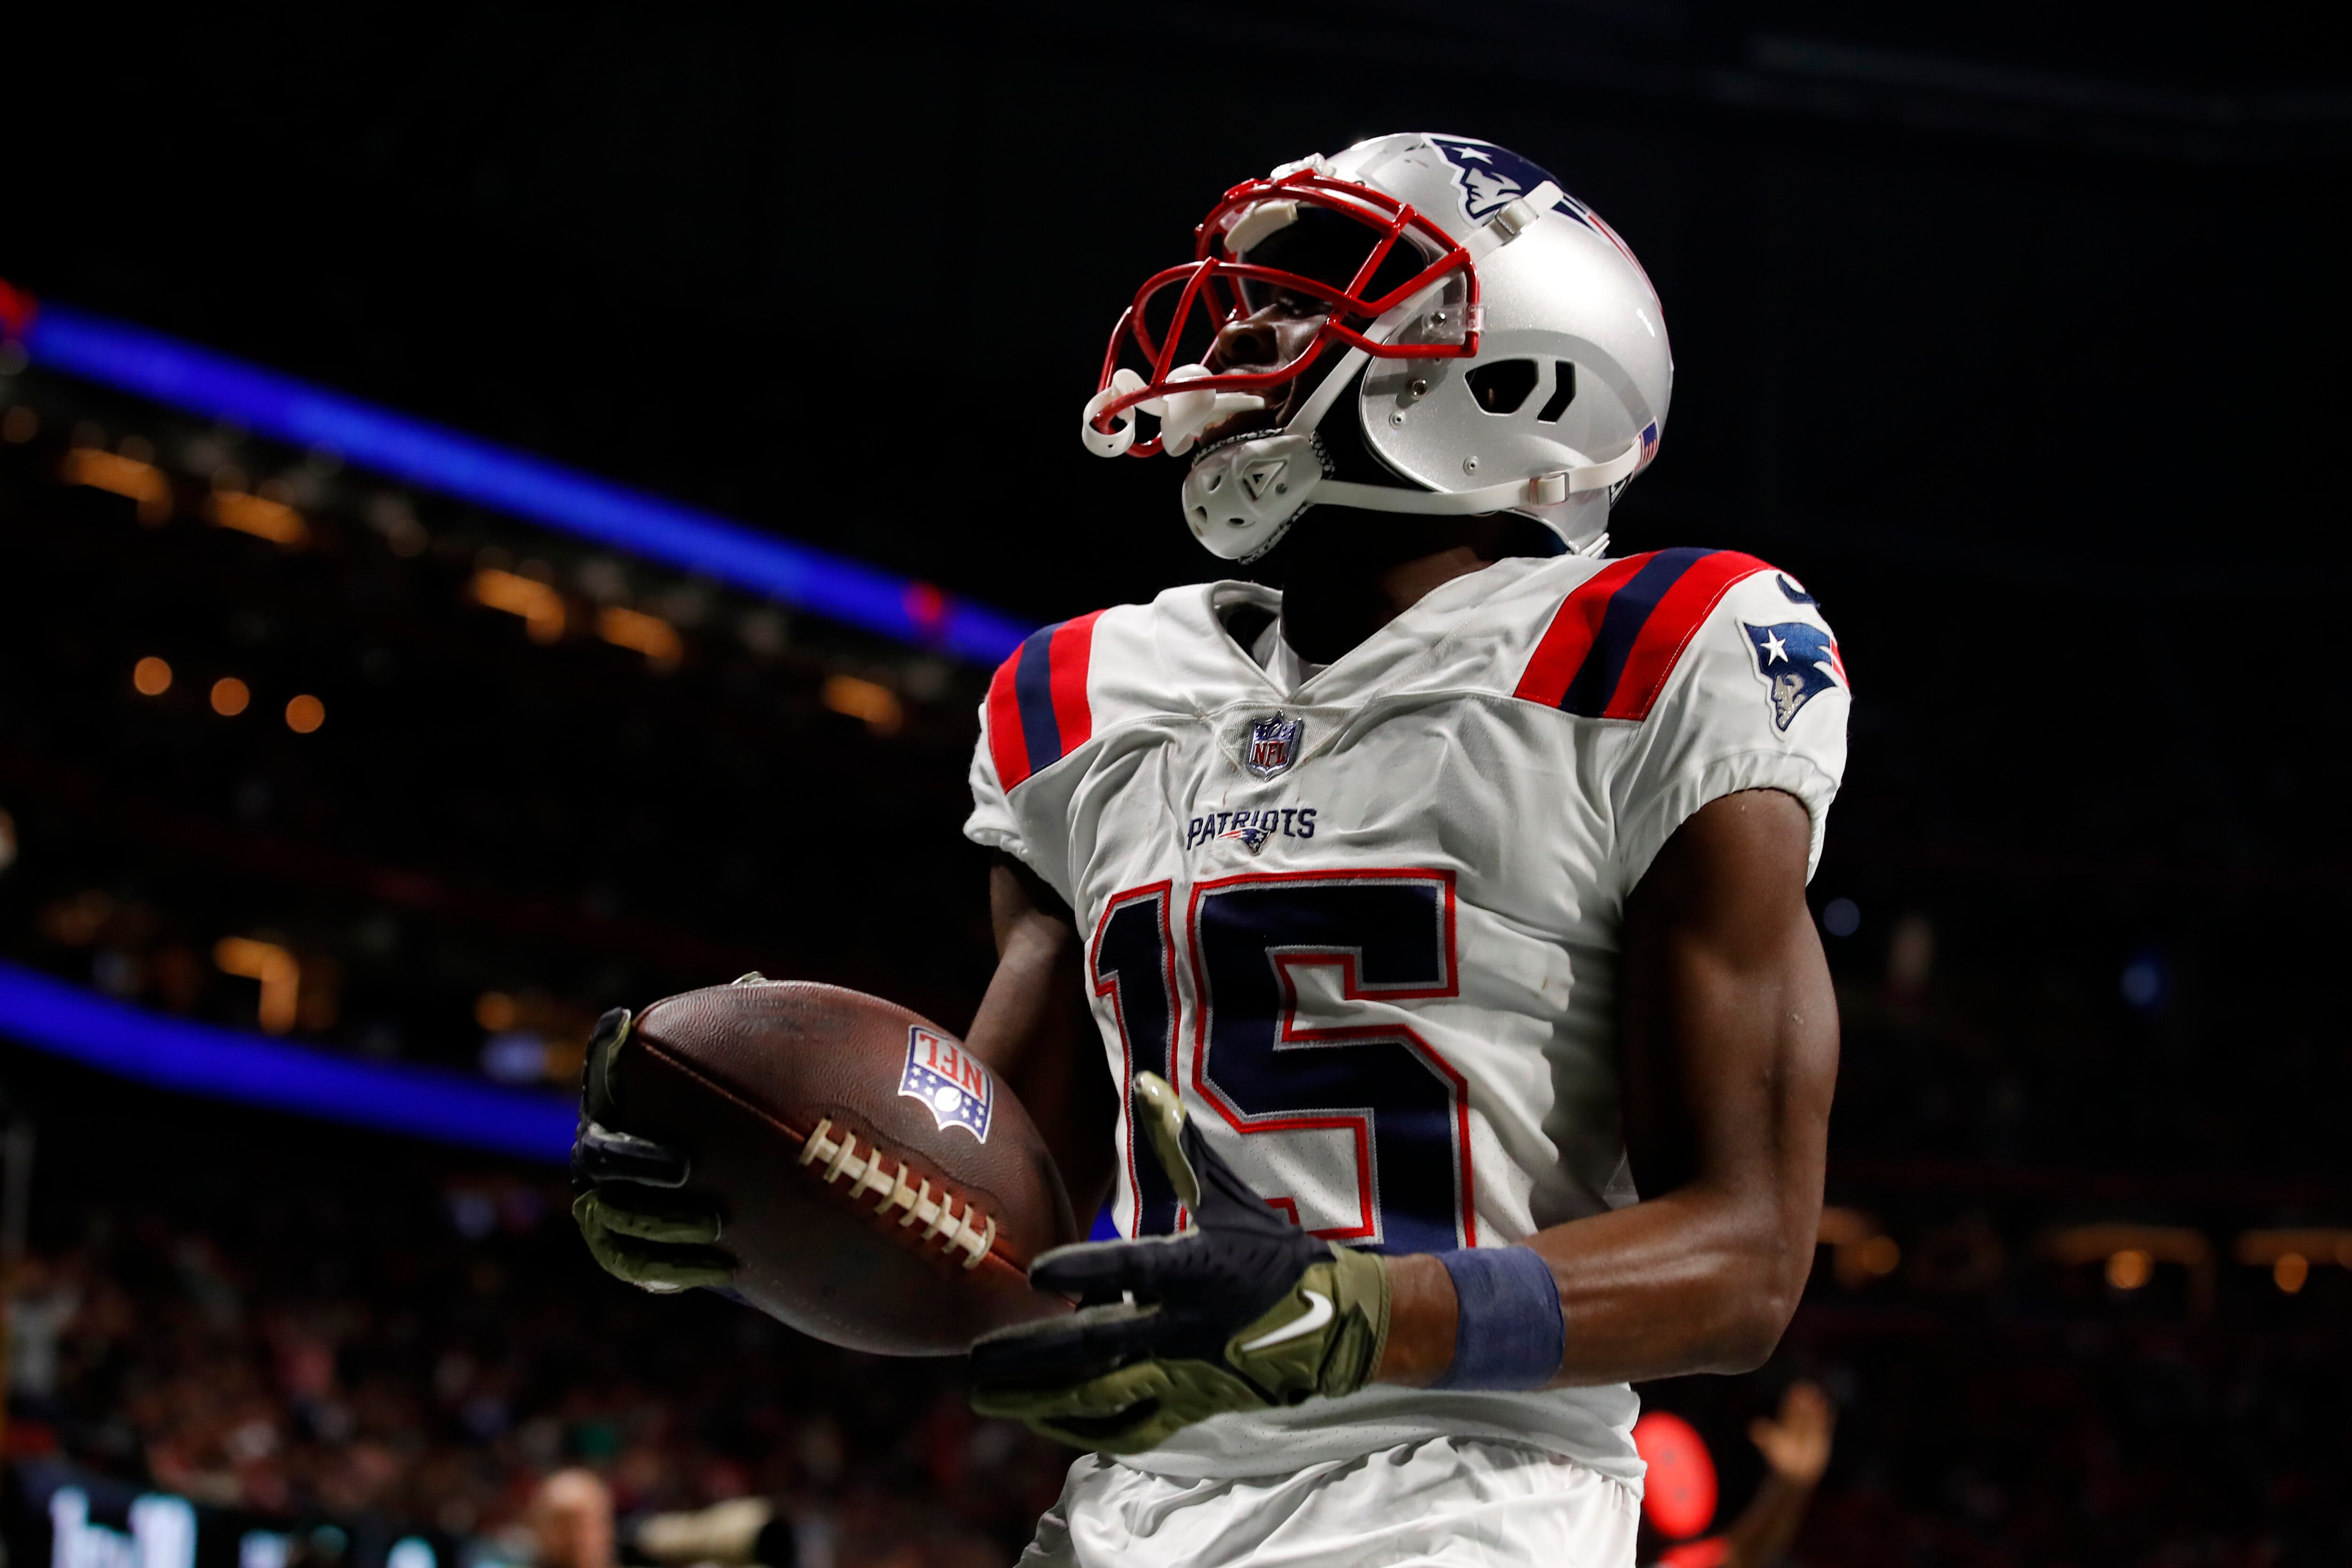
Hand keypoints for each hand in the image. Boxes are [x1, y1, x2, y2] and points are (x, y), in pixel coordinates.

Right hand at [571, 1006, 734, 1293]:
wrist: (720, 1195)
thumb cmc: (721, 1121)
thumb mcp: (731, 1081)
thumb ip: (736, 1032)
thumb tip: (755, 980)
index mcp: (618, 1108)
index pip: (603, 1075)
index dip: (605, 1049)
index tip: (623, 1023)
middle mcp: (597, 1157)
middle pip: (602, 1157)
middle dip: (638, 1162)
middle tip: (686, 1167)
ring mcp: (602, 1207)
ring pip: (617, 1218)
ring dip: (664, 1223)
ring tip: (718, 1222)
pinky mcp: (622, 1253)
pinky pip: (638, 1266)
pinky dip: (678, 1267)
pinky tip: (727, 1265)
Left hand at [967, 1072, 1389, 1451]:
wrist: (1333, 1323)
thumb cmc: (1272, 1252)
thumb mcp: (1229, 1196)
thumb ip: (1181, 1146)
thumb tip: (1147, 1082)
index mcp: (1194, 1269)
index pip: (1132, 1269)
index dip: (1085, 1272)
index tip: (1035, 1272)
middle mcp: (1184, 1327)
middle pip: (1097, 1347)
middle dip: (1032, 1357)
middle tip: (973, 1359)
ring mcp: (1186, 1374)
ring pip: (1103, 1397)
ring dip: (1040, 1399)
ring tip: (984, 1396)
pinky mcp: (1192, 1405)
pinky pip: (1130, 1426)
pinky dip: (1082, 1428)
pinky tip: (1040, 1421)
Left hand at [1749, 1379, 1834, 1484]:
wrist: (1795, 1475)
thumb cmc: (1781, 1461)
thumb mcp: (1772, 1447)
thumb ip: (1765, 1436)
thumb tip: (1753, 1428)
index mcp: (1786, 1425)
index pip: (1790, 1410)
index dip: (1793, 1399)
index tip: (1796, 1388)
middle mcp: (1798, 1427)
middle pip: (1802, 1411)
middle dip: (1804, 1401)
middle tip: (1806, 1387)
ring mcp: (1810, 1433)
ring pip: (1813, 1417)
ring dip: (1816, 1407)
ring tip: (1818, 1394)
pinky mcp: (1821, 1440)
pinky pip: (1825, 1427)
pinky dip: (1828, 1418)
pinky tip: (1831, 1407)